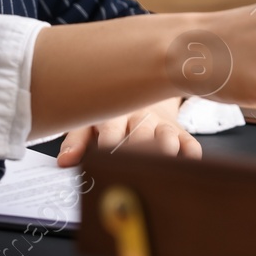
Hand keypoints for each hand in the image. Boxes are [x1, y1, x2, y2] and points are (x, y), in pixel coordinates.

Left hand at [54, 97, 201, 166]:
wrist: (143, 90)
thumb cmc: (111, 113)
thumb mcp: (88, 120)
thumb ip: (76, 141)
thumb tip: (64, 162)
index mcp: (114, 113)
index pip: (111, 128)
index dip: (109, 144)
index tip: (105, 159)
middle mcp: (140, 117)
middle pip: (141, 133)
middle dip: (139, 149)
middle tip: (134, 165)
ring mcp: (161, 124)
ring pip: (167, 135)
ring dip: (165, 147)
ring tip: (162, 160)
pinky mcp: (180, 132)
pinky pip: (190, 143)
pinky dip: (191, 155)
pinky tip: (187, 164)